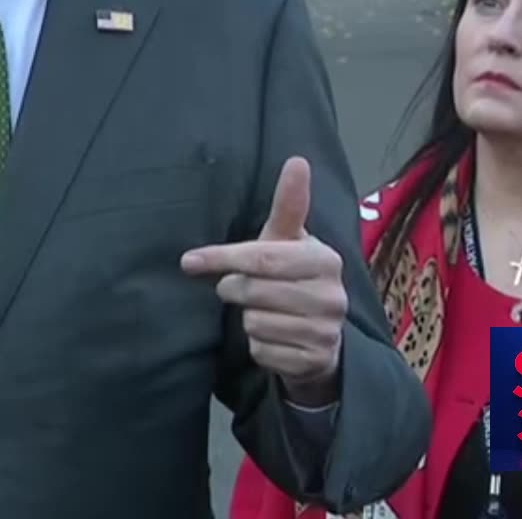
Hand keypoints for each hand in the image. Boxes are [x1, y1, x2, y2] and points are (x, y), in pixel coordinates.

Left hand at [181, 155, 345, 402]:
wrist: (318, 336)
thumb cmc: (292, 277)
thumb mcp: (288, 242)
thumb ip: (289, 204)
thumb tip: (297, 160)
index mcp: (325, 259)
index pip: (263, 257)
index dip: (222, 258)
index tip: (189, 261)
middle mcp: (332, 296)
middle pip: (254, 291)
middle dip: (234, 290)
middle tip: (236, 288)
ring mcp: (327, 331)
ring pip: (255, 323)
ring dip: (248, 319)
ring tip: (261, 311)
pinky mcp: (315, 362)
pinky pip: (263, 352)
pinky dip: (258, 346)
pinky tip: (272, 337)